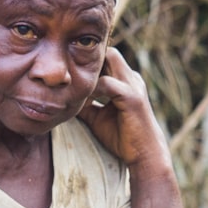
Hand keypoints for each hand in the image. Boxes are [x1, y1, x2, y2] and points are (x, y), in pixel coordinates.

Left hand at [77, 48, 170, 175]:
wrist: (143, 155)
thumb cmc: (122, 137)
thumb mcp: (97, 117)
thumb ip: (84, 105)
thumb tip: (63, 99)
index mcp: (125, 81)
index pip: (106, 59)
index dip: (89, 63)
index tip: (69, 73)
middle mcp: (131, 78)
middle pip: (109, 52)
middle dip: (90, 60)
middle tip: (71, 74)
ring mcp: (133, 85)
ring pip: (110, 59)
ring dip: (91, 70)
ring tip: (74, 84)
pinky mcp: (131, 97)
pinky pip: (108, 83)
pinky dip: (93, 88)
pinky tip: (82, 98)